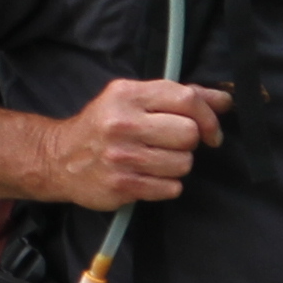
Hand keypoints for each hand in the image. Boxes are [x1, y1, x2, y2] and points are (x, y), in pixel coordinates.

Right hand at [40, 76, 226, 208]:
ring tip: (153, 161)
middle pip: (189, 134)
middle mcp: (122, 123)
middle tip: (169, 145)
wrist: (57, 158)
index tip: (210, 131)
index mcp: (127, 94)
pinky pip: (171, 188)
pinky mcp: (122, 185)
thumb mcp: (132, 99)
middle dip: (186, 143)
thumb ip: (178, 96)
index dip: (208, 116)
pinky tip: (146, 177)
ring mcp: (121, 156)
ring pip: (183, 164)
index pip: (186, 99)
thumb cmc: (102, 127)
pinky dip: (165, 185)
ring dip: (176, 166)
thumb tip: (225, 100)